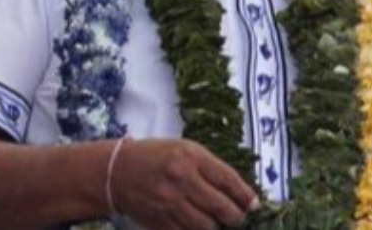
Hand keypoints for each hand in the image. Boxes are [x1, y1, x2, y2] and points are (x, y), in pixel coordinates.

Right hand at [110, 138, 258, 229]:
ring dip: (216, 226)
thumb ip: (212, 168)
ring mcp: (169, 203)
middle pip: (221, 207)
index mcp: (191, 157)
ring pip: (206, 226)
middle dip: (236, 216)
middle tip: (238, 216)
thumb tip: (239, 192)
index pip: (228, 180)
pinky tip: (199, 225)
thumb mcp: (187, 150)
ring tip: (218, 221)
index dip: (245, 195)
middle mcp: (181, 180)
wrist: (117, 171)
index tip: (254, 204)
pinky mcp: (158, 221)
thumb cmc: (158, 156)